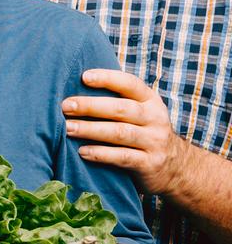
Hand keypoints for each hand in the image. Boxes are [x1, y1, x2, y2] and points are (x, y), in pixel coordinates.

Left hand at [64, 69, 194, 195]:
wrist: (176, 166)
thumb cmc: (143, 133)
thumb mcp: (139, 113)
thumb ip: (117, 101)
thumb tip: (77, 87)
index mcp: (150, 101)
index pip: (130, 84)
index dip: (108, 78)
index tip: (84, 77)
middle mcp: (155, 118)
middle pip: (122, 109)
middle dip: (91, 106)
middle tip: (66, 106)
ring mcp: (154, 141)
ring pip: (120, 133)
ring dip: (91, 129)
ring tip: (68, 128)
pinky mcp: (149, 163)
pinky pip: (122, 157)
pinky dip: (101, 154)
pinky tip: (82, 151)